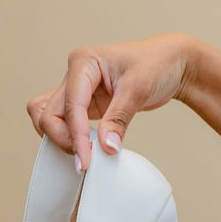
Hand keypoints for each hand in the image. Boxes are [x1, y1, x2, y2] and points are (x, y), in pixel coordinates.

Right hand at [27, 33, 199, 170]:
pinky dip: (67, 138)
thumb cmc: (157, 63)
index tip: (85, 160)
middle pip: (48, 113)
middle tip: (84, 159)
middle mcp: (74, 75)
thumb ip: (118, 119)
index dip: (76, 135)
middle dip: (63, 138)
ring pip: (48, 118)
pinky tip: (83, 149)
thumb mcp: (138, 89)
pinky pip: (62, 123)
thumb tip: (105, 147)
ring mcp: (76, 91)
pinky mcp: (83, 105)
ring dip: (59, 139)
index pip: (71, 105)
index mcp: (83, 62)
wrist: (172, 63)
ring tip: (83, 153)